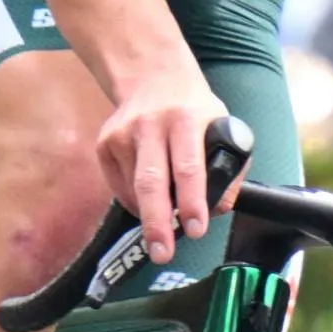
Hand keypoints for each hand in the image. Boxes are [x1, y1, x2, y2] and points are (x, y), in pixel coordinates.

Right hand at [92, 67, 236, 261]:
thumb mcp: (222, 126)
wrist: (152, 77)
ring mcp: (122, 134)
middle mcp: (150, 125)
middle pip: (151, 182)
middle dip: (157, 223)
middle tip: (162, 254)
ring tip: (163, 220)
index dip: (192, 201)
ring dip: (151, 213)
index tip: (196, 230)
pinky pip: (120, 188)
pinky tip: (147, 195)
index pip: (189, 167)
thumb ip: (228, 169)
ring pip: (135, 190)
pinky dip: (136, 201)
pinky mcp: (104, 143)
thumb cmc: (194, 111)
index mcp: (186, 119)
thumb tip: (218, 208)